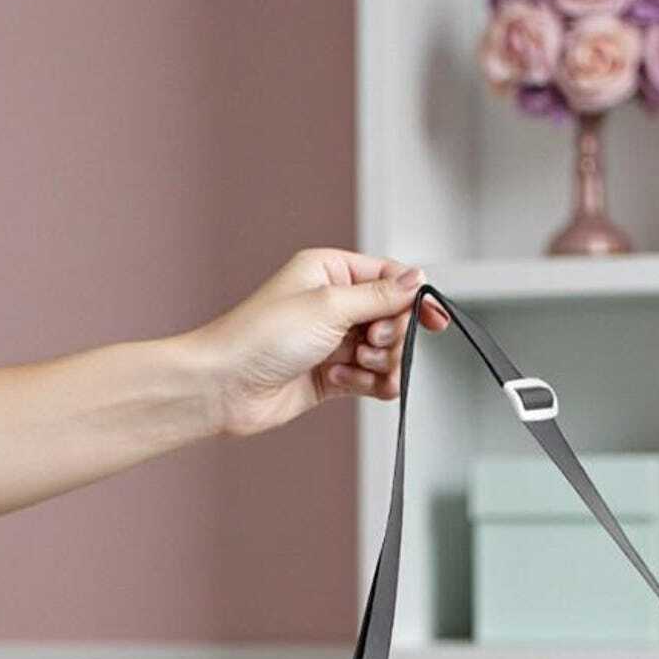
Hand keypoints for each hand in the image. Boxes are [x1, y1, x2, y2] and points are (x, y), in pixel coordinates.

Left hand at [191, 248, 449, 437]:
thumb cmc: (262, 337)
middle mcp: (333, 304)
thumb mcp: (329, 305)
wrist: (225, 386)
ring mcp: (332, 341)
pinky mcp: (330, 376)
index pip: (390, 278)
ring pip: (385, 353)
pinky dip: (367, 384)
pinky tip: (341, 383)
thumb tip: (418, 279)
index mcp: (330, 272)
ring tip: (353, 369)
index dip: (415, 298)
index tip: (434, 321)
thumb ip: (380, 296)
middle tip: (368, 345)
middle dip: (390, 337)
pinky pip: (370, 379)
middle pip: (393, 319)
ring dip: (379, 365)